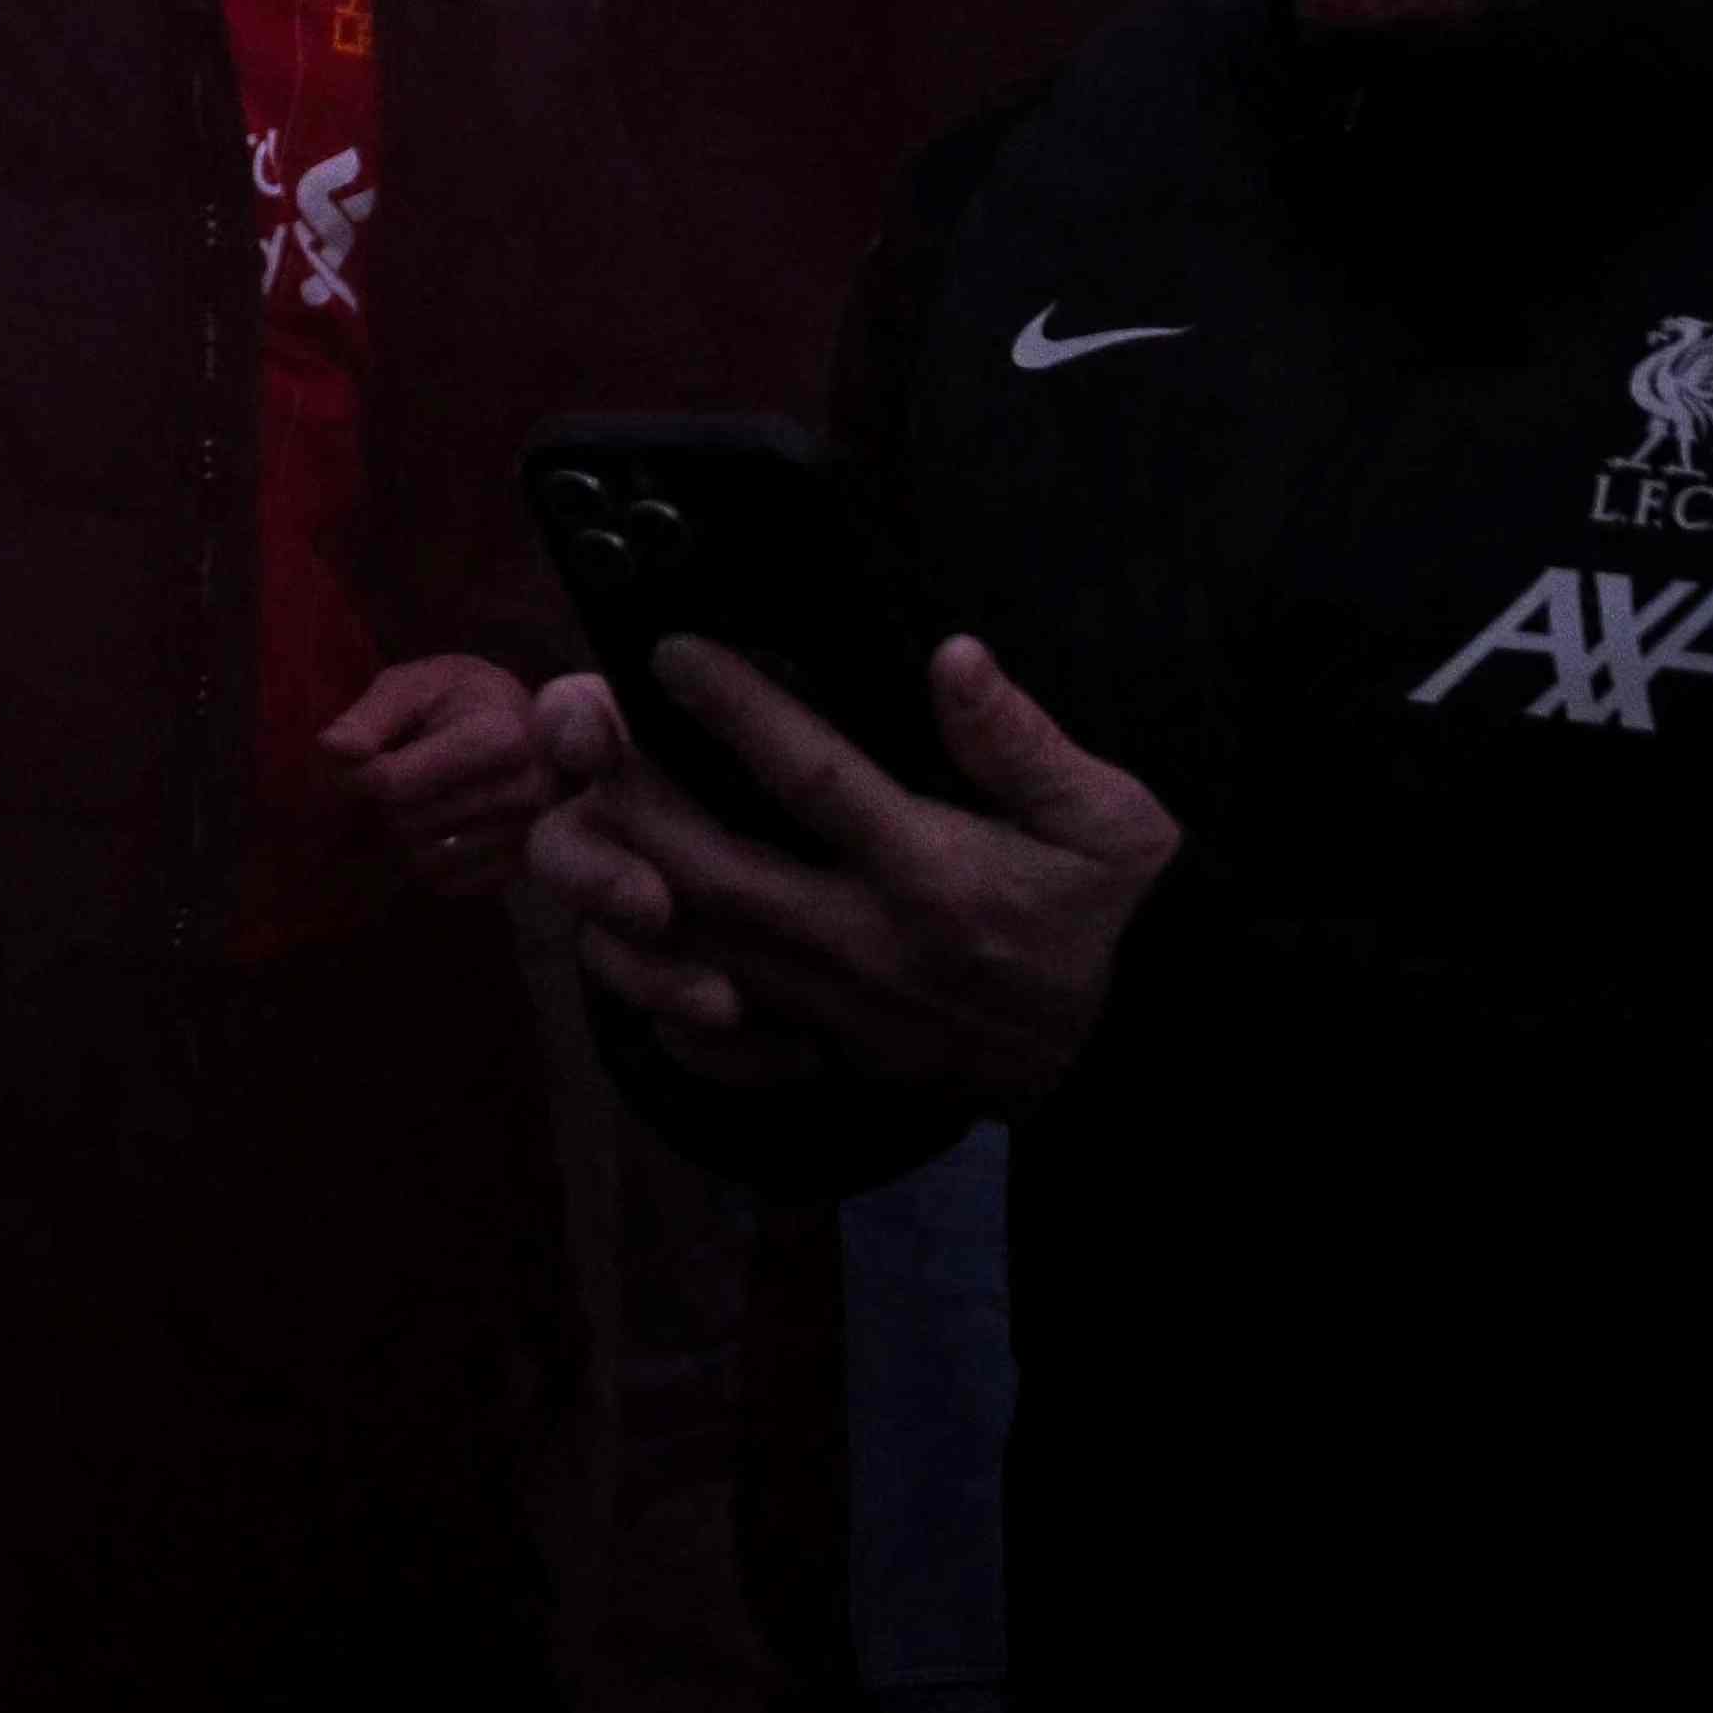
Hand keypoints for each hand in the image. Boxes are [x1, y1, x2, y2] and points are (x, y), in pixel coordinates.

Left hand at [323, 654, 554, 898]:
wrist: (521, 720)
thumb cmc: (457, 697)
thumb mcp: (410, 685)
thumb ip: (369, 717)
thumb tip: (332, 748)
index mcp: (500, 737)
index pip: (396, 782)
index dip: (358, 775)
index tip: (356, 759)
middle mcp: (524, 791)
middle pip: (407, 822)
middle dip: (380, 804)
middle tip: (385, 777)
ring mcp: (525, 833)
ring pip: (423, 859)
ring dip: (398, 836)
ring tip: (409, 800)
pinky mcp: (519, 865)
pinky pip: (446, 883)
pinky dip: (424, 861)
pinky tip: (431, 826)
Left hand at [528, 636, 1176, 1105]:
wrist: (1132, 1060)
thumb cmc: (1119, 921)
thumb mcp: (1111, 822)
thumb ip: (1022, 742)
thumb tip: (953, 657)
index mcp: (936, 875)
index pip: (813, 779)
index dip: (736, 709)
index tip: (671, 651)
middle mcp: (870, 946)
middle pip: (714, 871)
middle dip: (635, 796)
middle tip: (584, 722)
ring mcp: (839, 1009)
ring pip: (697, 946)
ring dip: (625, 878)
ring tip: (580, 800)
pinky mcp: (828, 1051)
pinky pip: (712, 1030)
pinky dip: (653, 982)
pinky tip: (615, 925)